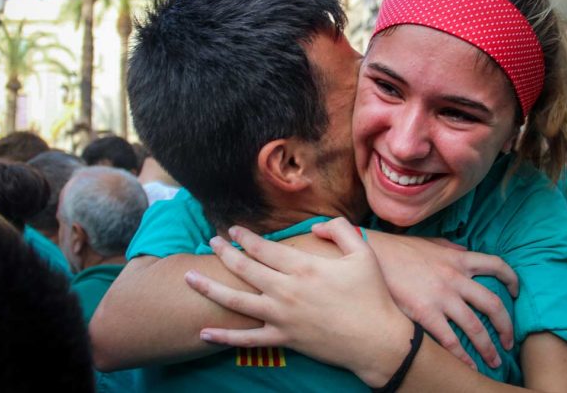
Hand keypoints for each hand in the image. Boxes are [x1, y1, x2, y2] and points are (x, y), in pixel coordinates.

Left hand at [185, 218, 414, 386]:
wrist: (377, 340)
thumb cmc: (372, 295)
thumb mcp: (363, 252)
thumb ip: (339, 229)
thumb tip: (315, 227)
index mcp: (304, 267)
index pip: (265, 248)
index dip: (245, 237)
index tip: (232, 229)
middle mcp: (287, 290)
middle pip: (245, 268)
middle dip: (224, 253)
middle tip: (210, 242)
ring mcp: (282, 317)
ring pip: (237, 301)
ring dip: (210, 288)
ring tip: (189, 279)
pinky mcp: (283, 339)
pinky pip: (247, 339)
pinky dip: (224, 336)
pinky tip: (203, 332)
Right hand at [367, 232, 515, 368]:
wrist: (369, 254)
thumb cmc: (397, 249)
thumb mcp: (428, 243)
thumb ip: (448, 247)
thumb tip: (462, 249)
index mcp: (457, 258)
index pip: (496, 265)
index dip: (512, 280)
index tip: (516, 293)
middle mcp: (455, 277)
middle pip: (493, 304)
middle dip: (506, 326)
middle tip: (509, 341)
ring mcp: (441, 296)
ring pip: (475, 327)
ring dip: (488, 347)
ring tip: (494, 361)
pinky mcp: (424, 312)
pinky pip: (450, 340)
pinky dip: (461, 356)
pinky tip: (466, 366)